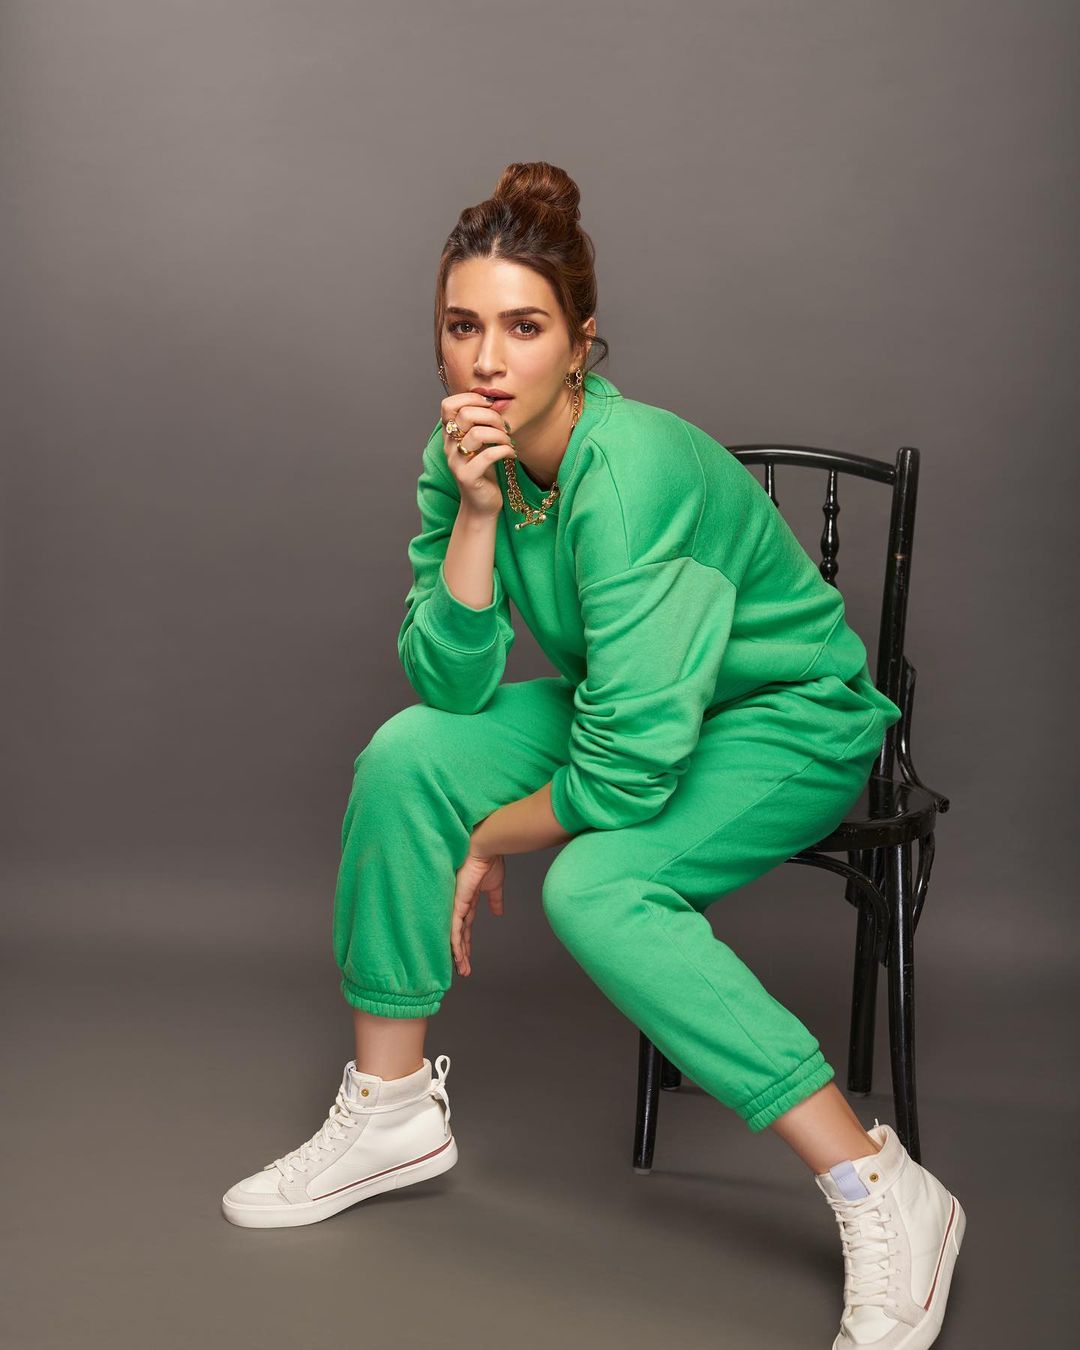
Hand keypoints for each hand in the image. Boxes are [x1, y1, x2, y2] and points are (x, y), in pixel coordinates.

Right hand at [439, 390, 517, 519]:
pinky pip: (488, 456)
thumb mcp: (480, 444)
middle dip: (492, 416)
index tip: (490, 406)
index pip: (448, 405)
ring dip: (500, 434)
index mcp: (450, 435)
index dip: (471, 399)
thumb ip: (481, 424)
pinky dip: (505, 450)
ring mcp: (456, 462)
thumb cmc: (483, 472)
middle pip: (465, 415)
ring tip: (508, 442)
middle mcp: (449, 446)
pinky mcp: (467, 477)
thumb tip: (497, 401)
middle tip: (504, 427)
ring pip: (477, 434)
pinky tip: (511, 455)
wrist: (481, 506)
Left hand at [450, 840, 505, 975]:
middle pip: (459, 935)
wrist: (485, 849)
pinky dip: (456, 944)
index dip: (466, 942)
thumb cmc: (489, 861)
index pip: (466, 927)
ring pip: (455, 936)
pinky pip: (454, 929)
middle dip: (462, 953)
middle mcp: (460, 905)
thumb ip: (495, 900)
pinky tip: (457, 957)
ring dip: (459, 954)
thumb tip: (499, 913)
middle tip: (463, 970)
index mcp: (468, 900)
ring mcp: (456, 905)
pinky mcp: (457, 904)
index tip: (467, 957)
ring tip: (462, 970)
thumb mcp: (494, 886)